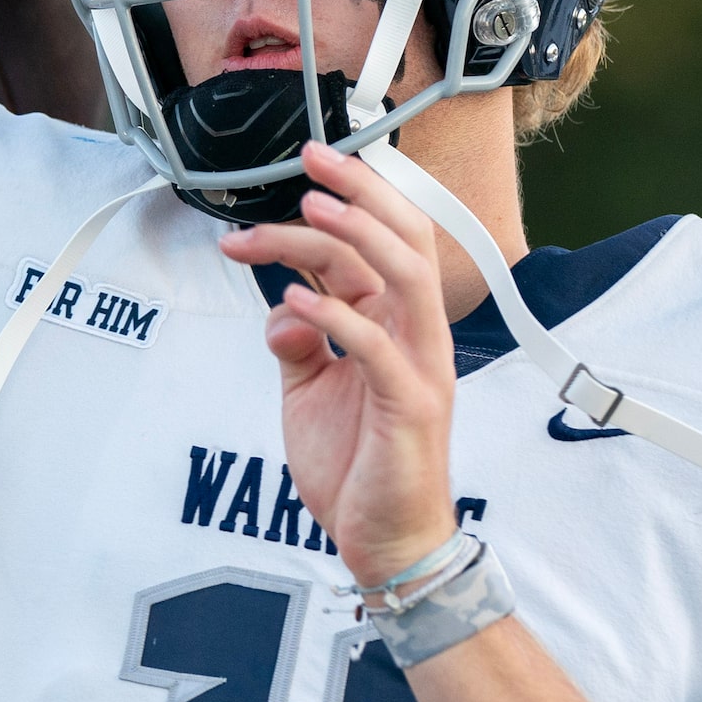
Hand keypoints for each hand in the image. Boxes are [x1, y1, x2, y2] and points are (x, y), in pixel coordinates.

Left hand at [217, 142, 459, 585]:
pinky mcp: (412, 405)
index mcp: (395, 325)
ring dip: (357, 237)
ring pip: (406, 276)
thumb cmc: (356, 467)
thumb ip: (298, 342)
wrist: (385, 541)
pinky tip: (295, 300)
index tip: (298, 171)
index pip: (377, 244)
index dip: (341, 202)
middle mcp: (417, 335)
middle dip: (361, 192)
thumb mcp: (309, 392)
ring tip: (310, 211)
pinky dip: (338, 316)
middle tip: (312, 160)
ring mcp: (421, 367)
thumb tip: (280, 306)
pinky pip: (379, 347)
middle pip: (404, 240)